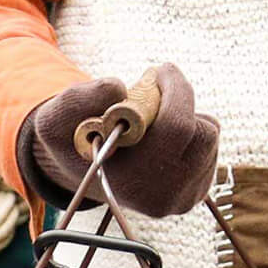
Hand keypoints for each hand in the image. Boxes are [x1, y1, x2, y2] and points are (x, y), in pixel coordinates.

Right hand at [20, 63, 218, 218]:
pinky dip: (190, 127)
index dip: (174, 90)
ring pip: (208, 132)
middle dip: (180, 97)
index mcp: (135, 184)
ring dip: (185, 114)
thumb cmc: (73, 140)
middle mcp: (167, 197)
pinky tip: (163, 134)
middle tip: (157, 81)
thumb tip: (118, 87)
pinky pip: (209, 141)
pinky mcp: (200, 186)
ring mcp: (187, 195)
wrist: (88, 171)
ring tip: (151, 118)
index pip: (177, 128)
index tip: (158, 70)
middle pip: (201, 131)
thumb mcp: (58, 119)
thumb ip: (80, 100)